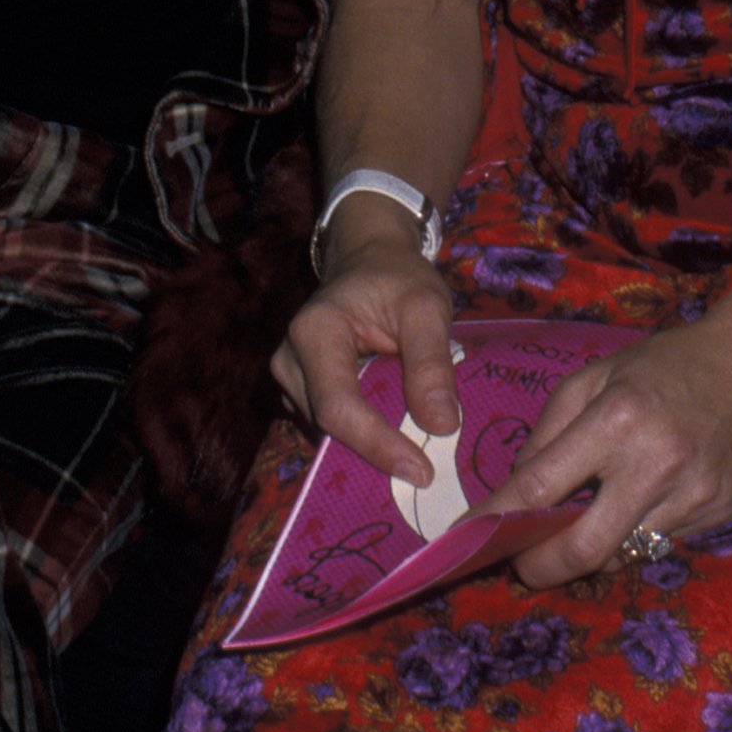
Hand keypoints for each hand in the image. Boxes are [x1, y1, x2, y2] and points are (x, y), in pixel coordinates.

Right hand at [273, 220, 459, 488]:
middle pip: (329, 426)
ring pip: (329, 433)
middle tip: (431, 472)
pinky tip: (400, 441)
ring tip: (420, 456)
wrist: (369, 260)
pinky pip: (331, 427)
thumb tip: (442, 427)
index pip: (339, 407)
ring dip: (372, 447)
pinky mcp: (301, 392)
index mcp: (314, 332)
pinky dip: (366, 437)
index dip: (377, 444)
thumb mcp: (427, 307)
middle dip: (378, 452)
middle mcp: (289, 360)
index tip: (421, 471)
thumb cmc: (399, 279)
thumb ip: (431, 363)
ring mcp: (290, 379)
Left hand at [469, 316, 731, 587]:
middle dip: (540, 568)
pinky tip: (628, 512)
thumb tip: (518, 489)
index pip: (543, 485)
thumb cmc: (665, 365)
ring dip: (588, 552)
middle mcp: (657, 463)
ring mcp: (694, 496)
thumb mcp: (595, 376)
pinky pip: (658, 544)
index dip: (499, 518)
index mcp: (618, 419)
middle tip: (520, 565)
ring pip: (622, 554)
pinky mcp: (719, 515)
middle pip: (584, 548)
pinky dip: (630, 537)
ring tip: (571, 534)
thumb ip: (550, 431)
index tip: (467, 536)